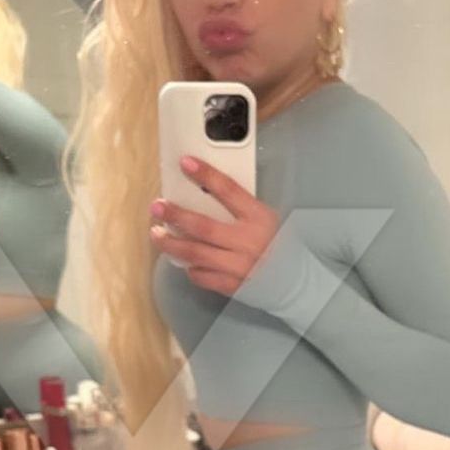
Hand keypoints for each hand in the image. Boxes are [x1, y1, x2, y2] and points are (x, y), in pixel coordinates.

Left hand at [149, 155, 280, 295]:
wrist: (293, 281)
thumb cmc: (276, 245)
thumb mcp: (265, 219)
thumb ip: (240, 208)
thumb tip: (203, 193)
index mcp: (259, 219)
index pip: (229, 190)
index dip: (206, 175)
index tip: (185, 163)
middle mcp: (248, 242)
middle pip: (203, 226)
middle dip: (176, 215)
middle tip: (157, 207)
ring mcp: (239, 266)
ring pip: (196, 253)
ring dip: (172, 243)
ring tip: (156, 234)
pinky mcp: (231, 285)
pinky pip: (202, 276)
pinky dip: (190, 267)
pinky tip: (182, 261)